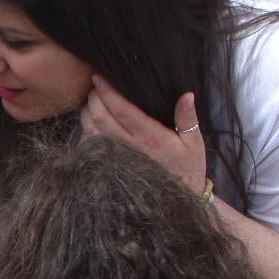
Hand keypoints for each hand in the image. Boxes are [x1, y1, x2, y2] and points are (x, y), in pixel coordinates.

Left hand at [79, 80, 207, 193]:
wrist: (176, 202)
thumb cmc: (186, 168)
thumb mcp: (194, 144)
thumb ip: (188, 119)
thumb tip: (187, 95)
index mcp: (151, 138)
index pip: (123, 110)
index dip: (108, 91)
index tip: (99, 77)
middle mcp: (129, 147)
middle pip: (101, 116)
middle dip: (94, 96)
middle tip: (94, 83)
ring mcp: (115, 158)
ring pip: (91, 129)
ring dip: (87, 111)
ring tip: (91, 98)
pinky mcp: (107, 167)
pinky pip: (88, 144)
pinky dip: (84, 129)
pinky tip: (89, 120)